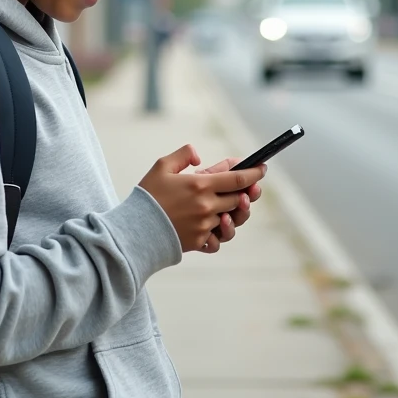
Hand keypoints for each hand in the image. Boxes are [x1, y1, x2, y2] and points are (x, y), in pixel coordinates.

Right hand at [139, 145, 266, 252]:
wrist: (135, 230)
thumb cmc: (148, 196)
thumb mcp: (162, 167)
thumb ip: (183, 155)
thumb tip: (199, 156)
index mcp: (200, 185)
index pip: (238, 179)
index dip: (254, 173)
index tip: (262, 168)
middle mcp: (206, 206)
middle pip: (238, 199)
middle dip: (245, 193)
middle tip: (246, 188)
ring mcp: (204, 226)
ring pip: (231, 219)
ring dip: (233, 213)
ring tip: (229, 208)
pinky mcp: (199, 242)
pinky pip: (218, 240)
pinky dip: (219, 234)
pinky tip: (214, 227)